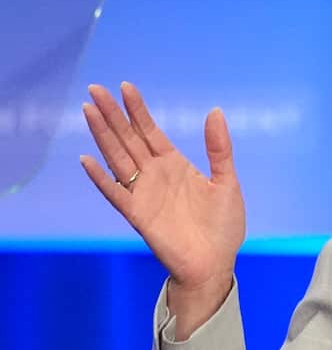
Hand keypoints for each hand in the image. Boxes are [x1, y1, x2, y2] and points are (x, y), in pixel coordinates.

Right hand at [80, 83, 245, 316]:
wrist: (215, 262)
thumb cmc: (223, 226)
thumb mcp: (227, 182)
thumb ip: (219, 149)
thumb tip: (215, 111)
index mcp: (175, 165)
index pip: (151, 131)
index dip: (137, 110)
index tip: (125, 87)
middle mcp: (154, 175)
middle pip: (128, 138)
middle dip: (113, 114)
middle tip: (95, 88)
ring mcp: (143, 193)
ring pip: (117, 158)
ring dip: (103, 135)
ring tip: (89, 110)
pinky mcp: (137, 214)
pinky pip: (115, 193)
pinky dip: (100, 178)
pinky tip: (87, 159)